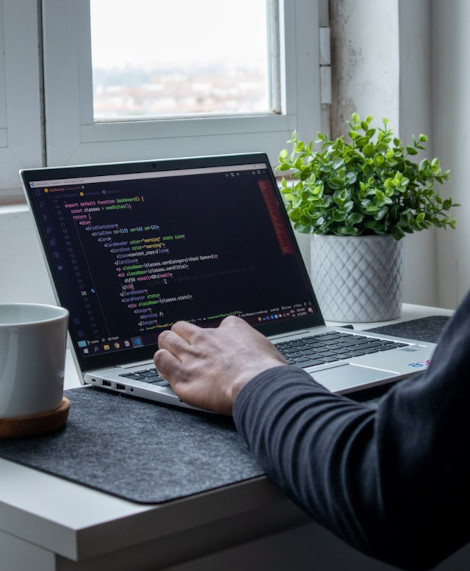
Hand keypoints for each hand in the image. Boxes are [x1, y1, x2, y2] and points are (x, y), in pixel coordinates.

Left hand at [154, 315, 286, 414]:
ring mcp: (192, 356)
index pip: (214, 326)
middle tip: (181, 346)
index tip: (211, 346)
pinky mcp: (182, 376)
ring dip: (167, 346)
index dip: (210, 336)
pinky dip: (161, 362)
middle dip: (179, 335)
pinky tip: (164, 366)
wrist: (258, 385)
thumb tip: (259, 353)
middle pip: (181, 327)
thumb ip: (254, 346)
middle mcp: (207, 339)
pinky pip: (161, 361)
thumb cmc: (267, 371)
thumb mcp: (266, 347)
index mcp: (230, 329)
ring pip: (167, 340)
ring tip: (168, 354)